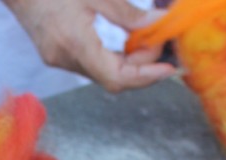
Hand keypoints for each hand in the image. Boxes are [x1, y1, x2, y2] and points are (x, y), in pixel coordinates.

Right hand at [4, 0, 176, 92]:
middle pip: (112, 79)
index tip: (168, 68)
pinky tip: (125, 42)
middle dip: (142, 66)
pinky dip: (114, 58)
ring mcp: (59, 60)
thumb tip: (158, 23)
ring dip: (129, 62)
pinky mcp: (58, 56)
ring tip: (145, 39)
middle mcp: (65, 59)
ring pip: (103, 74)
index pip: (116, 77)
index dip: (145, 77)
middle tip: (159, 41)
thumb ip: (127, 13)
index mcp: (74, 43)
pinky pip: (93, 66)